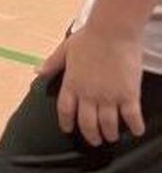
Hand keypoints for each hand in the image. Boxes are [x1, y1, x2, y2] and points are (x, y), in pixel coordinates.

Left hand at [38, 26, 145, 145]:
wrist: (112, 32)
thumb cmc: (89, 38)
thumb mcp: (65, 50)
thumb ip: (52, 63)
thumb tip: (37, 71)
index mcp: (72, 84)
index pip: (65, 110)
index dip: (67, 122)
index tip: (68, 130)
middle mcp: (89, 94)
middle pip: (87, 123)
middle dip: (91, 135)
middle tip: (95, 141)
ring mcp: (109, 96)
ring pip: (108, 124)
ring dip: (110, 134)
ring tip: (112, 137)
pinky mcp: (128, 94)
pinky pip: (131, 116)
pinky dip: (134, 126)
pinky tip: (136, 130)